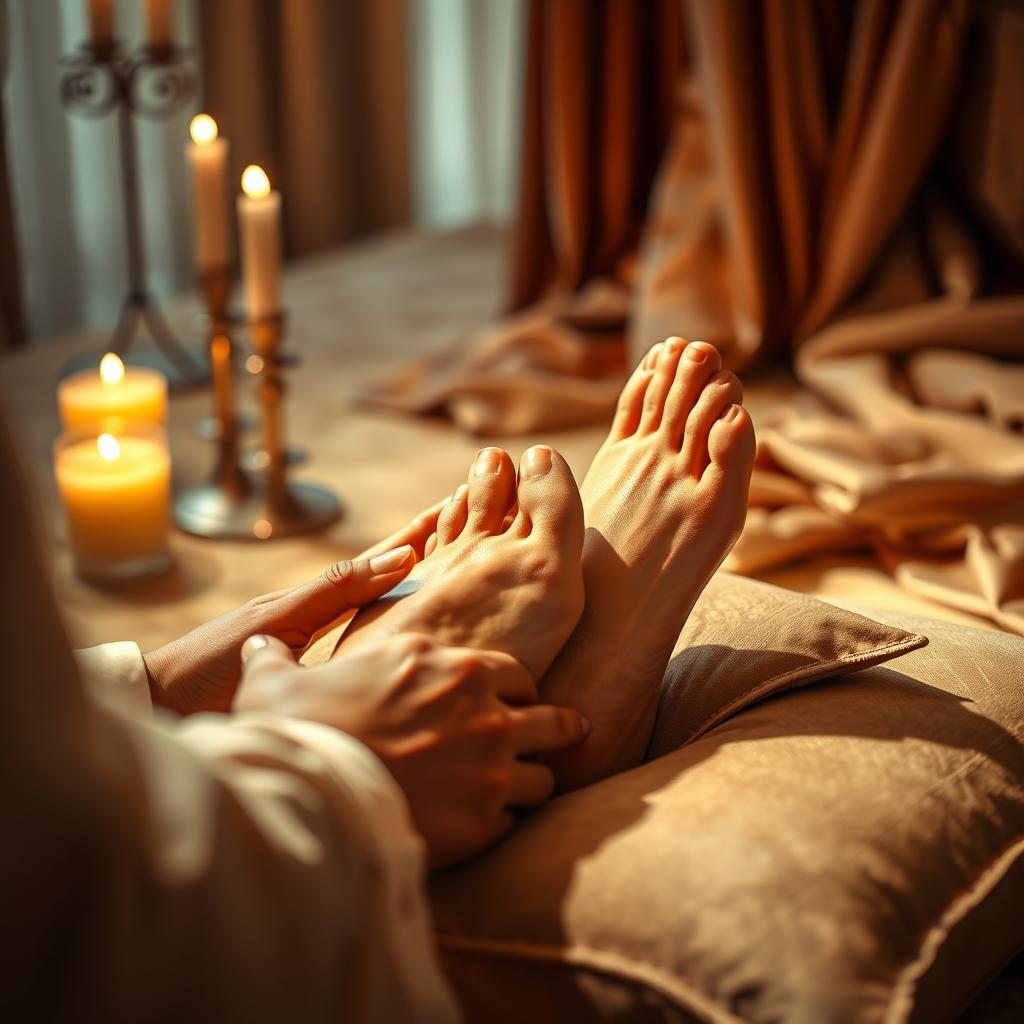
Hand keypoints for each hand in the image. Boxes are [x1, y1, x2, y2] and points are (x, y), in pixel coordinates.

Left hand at [143, 498, 447, 715]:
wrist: (159, 708)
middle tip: (467, 525)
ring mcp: (312, 646)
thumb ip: (334, 592)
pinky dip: (388, 631)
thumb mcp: (275, 621)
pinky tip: (402, 637)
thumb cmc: (207, 666)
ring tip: (448, 570)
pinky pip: (360, 645)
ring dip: (411, 588)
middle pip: (381, 576)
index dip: (417, 534)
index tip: (454, 505)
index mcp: (313, 599)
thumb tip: (400, 560)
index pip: (378, 558)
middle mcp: (317, 616)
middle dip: (424, 550)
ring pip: (375, 610)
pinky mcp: (308, 679)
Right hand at [235, 633, 588, 867]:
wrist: (303, 793)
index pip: (514, 674)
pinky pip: (516, 822)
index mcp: (449, 664)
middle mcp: (482, 710)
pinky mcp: (483, 820)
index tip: (506, 704)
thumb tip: (255, 646)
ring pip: (545, 776)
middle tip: (560, 737)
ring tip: (522, 792)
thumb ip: (277, 657)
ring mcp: (490, 765)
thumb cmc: (294, 728)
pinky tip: (485, 827)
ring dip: (532, 783)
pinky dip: (504, 824)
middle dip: (557, 729)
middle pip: (553, 719)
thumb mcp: (279, 679)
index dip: (511, 691)